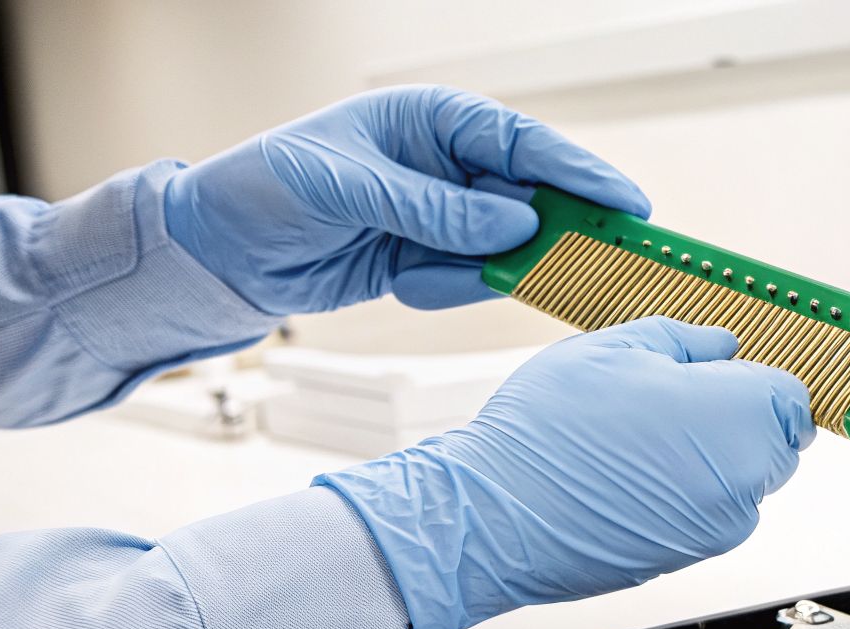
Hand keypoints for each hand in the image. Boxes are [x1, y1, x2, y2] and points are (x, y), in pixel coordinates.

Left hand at [163, 85, 648, 314]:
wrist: (221, 248)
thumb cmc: (269, 187)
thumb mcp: (348, 189)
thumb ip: (435, 209)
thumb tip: (517, 225)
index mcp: (433, 119)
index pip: (524, 143)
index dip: (581, 173)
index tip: (627, 204)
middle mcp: (448, 164)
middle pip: (532, 197)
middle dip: (548, 232)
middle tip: (582, 263)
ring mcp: (444, 214)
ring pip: (506, 248)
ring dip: (475, 270)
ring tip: (419, 273)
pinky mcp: (431, 258)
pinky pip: (471, 280)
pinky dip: (445, 288)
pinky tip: (399, 280)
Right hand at [317, 317, 814, 628]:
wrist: (495, 517)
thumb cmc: (546, 435)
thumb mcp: (613, 349)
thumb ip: (684, 340)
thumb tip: (720, 344)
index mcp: (739, 414)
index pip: (793, 394)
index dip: (762, 377)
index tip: (737, 372)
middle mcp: (744, 477)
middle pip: (776, 440)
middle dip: (740, 416)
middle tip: (677, 399)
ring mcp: (720, 525)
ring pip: (744, 480)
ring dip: (712, 457)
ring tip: (643, 438)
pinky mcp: (691, 557)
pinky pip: (712, 513)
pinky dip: (689, 493)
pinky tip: (633, 475)